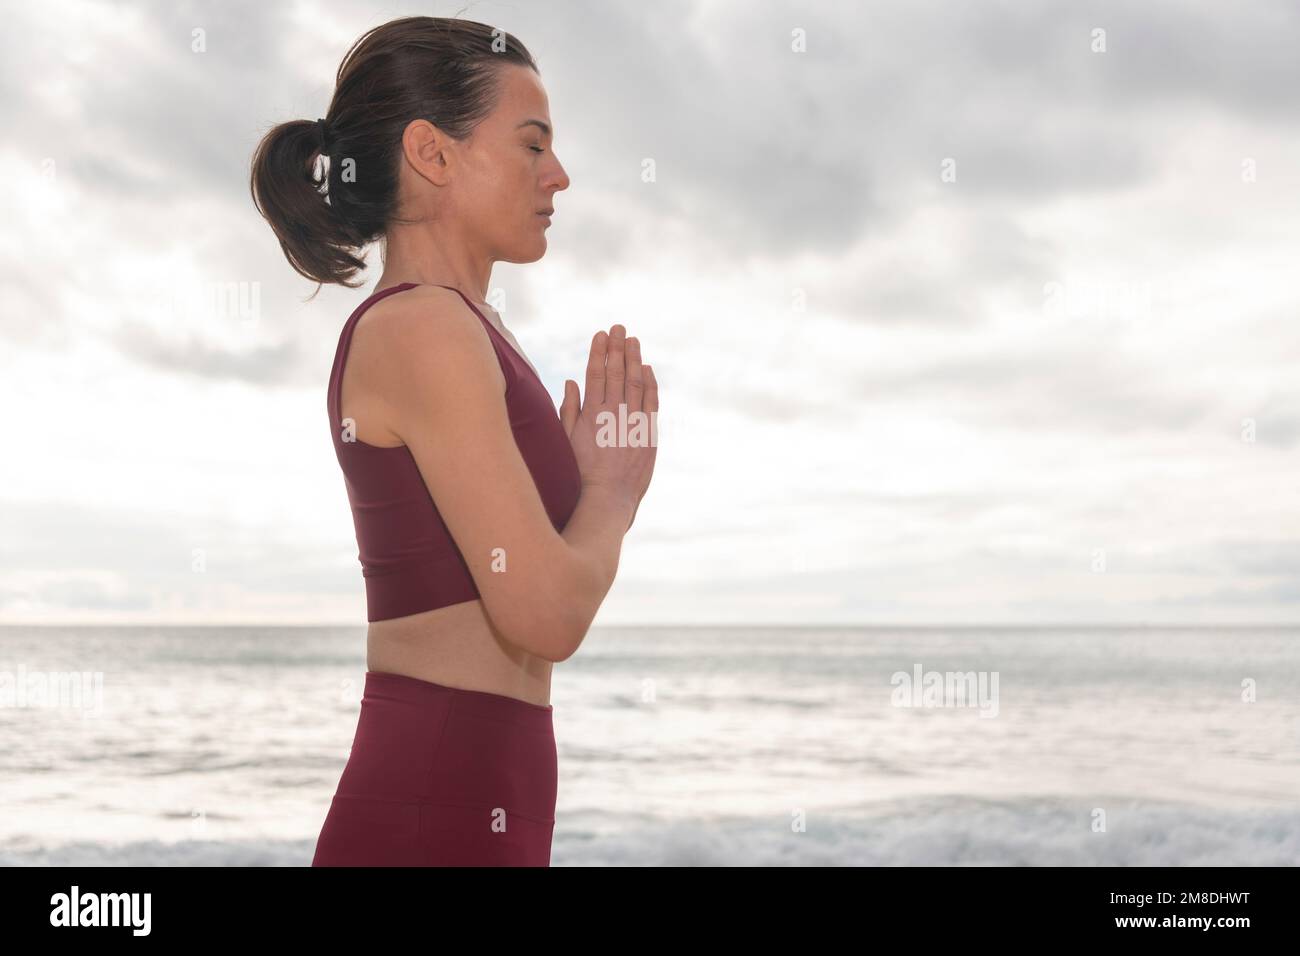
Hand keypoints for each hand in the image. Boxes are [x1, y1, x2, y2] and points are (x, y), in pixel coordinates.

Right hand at [559, 324, 657, 530]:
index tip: (600, 334)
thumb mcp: (566, 441)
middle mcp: (613, 414)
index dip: (598, 351)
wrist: (607, 499)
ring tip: (633, 340)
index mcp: (591, 414)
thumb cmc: (581, 473)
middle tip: (619, 327)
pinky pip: (651, 402)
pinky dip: (650, 384)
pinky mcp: (648, 434)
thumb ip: (569, 410)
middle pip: (617, 372)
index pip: (596, 373)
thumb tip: (571, 381)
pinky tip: (647, 369)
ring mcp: (633, 423)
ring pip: (635, 382)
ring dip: (634, 359)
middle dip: (617, 347)